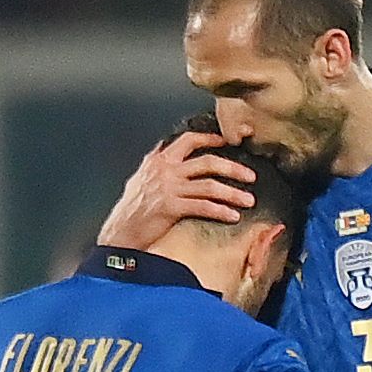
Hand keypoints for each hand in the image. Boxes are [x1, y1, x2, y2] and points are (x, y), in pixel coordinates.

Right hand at [96, 130, 254, 248]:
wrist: (120, 232)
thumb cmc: (131, 209)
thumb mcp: (140, 178)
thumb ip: (155, 163)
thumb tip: (163, 148)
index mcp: (158, 160)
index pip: (189, 140)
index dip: (211, 139)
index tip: (229, 141)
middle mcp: (165, 170)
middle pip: (207, 162)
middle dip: (233, 168)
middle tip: (250, 176)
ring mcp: (168, 188)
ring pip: (209, 186)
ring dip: (233, 193)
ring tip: (249, 200)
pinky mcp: (171, 207)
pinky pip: (203, 206)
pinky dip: (221, 211)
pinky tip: (233, 216)